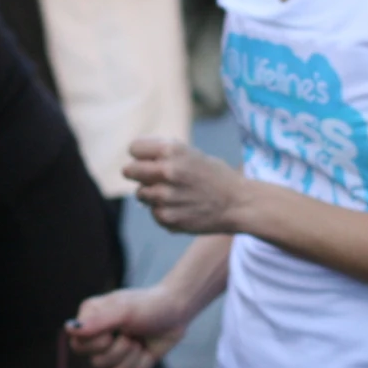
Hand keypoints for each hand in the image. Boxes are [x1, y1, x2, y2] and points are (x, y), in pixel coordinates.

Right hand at [68, 284, 198, 367]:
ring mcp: (115, 352)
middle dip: (118, 352)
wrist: (176, 311)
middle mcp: (99, 337)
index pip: (77, 345)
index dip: (95, 344)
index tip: (111, 332)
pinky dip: (144, 363)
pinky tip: (148, 349)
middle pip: (96, 363)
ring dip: (133, 357)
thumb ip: (97, 322)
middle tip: (130, 336)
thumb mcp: (123, 310)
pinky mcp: (132, 363)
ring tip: (140, 340)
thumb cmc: (148, 305)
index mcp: (90, 320)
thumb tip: (69, 329)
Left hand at [124, 137, 247, 233]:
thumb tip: (136, 159)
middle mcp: (166, 171)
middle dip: (137, 173)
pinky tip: (181, 208)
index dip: (140, 154)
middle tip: (150, 177)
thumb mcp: (192, 154)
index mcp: (172, 150)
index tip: (146, 159)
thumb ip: (165, 155)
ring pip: (140, 193)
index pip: (134, 149)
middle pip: (129, 171)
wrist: (238, 203)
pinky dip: (163, 211)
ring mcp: (165, 196)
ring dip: (151, 193)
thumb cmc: (215, 176)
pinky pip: (153, 212)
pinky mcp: (167, 218)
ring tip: (173, 194)